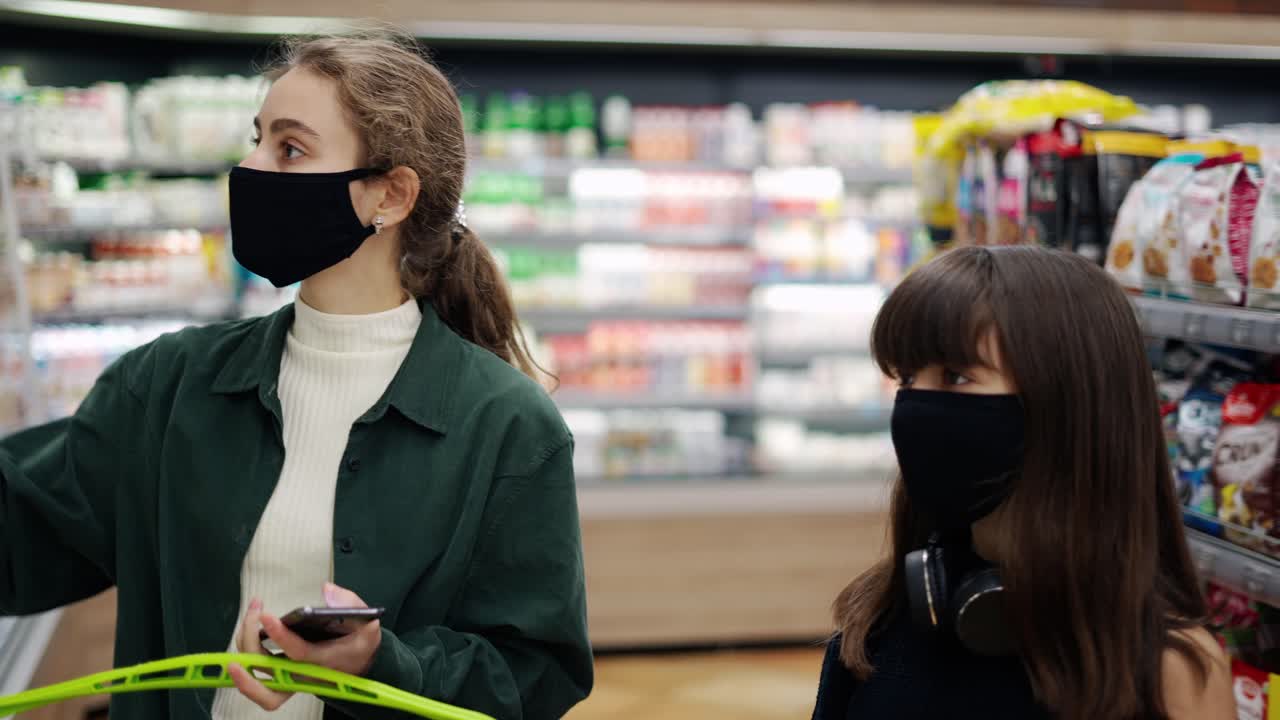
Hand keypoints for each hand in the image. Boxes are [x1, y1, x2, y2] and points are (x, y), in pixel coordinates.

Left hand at [229, 584, 382, 710]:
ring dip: (245, 644)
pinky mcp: (282, 677)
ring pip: (256, 676)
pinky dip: (245, 654)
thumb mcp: (367, 623)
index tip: (266, 615)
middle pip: (266, 668)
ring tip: (252, 613)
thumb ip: (351, 605)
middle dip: (251, 641)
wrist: (359, 666)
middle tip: (256, 612)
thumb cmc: (360, 644)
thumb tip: (327, 590)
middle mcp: (303, 674)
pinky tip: (248, 628)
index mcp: (325, 661)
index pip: (299, 653)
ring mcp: (290, 679)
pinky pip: (256, 679)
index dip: (280, 636)